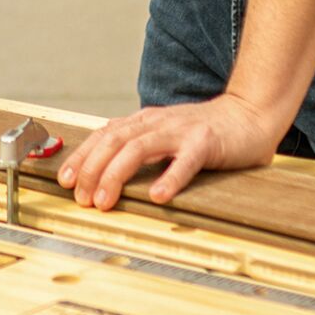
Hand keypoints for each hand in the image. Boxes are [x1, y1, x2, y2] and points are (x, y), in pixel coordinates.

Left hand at [55, 92, 281, 210]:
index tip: (65, 181)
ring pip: (138, 149)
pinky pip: (184, 161)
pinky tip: (159, 196)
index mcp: (144, 122)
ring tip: (105, 200)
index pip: (103, 137)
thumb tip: (105, 172)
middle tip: (82, 198)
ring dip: (117, 176)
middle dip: (91, 170)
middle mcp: (156, 123)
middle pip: (113, 142)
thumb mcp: (164, 135)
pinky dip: (169, 178)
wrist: (249, 114)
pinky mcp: (206, 142)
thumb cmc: (205, 132)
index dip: (81, 158)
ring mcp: (180, 131)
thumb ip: (139, 147)